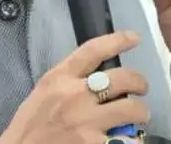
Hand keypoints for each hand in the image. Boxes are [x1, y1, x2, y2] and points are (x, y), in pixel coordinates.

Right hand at [0, 31, 148, 143]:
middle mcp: (75, 95)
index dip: (117, 41)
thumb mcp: (44, 93)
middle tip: (140, 89)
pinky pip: (127, 138)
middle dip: (139, 82)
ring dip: (140, 112)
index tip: (134, 37)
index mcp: (59, 78)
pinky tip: (125, 138)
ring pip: (132, 108)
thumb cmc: (30, 126)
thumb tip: (97, 78)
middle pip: (122, 78)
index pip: (92, 50)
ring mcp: (87, 122)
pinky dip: (130, 138)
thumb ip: (67, 82)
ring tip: (137, 116)